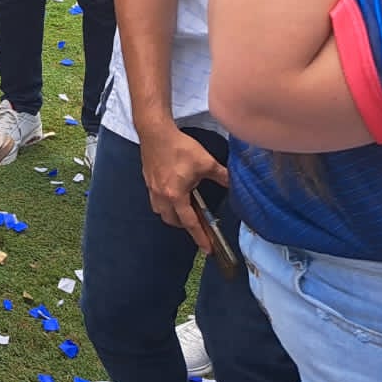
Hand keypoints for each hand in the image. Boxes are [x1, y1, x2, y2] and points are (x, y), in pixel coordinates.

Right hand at [139, 127, 228, 252]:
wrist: (155, 132)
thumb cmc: (180, 147)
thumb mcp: (206, 162)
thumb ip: (221, 176)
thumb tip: (234, 184)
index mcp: (176, 195)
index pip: (189, 222)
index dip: (200, 237)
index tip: (207, 249)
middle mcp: (161, 196)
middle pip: (172, 221)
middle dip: (185, 225)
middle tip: (199, 223)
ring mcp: (152, 189)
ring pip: (161, 212)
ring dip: (173, 215)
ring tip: (185, 210)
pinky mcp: (148, 181)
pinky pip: (156, 201)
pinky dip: (165, 204)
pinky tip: (173, 194)